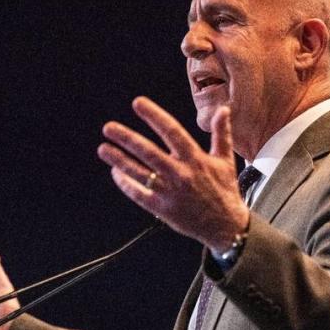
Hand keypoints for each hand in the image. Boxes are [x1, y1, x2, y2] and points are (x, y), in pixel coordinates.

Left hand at [98, 96, 249, 250]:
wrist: (226, 226)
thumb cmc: (224, 191)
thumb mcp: (226, 161)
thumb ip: (221, 134)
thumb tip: (223, 110)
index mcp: (196, 159)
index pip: (172, 132)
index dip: (154, 116)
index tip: (138, 103)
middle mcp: (181, 174)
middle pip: (149, 152)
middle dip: (127, 139)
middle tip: (108, 128)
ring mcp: (170, 192)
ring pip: (139, 173)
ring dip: (119, 160)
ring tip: (103, 149)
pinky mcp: (163, 209)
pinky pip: (139, 194)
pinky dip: (126, 184)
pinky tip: (116, 173)